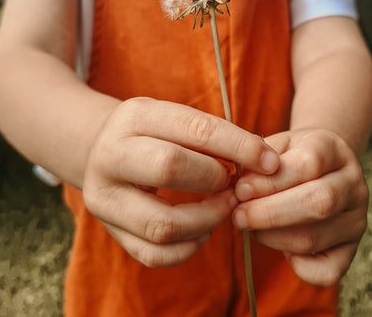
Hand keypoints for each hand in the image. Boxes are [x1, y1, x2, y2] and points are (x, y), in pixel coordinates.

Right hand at [82, 97, 279, 267]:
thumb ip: (213, 137)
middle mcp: (111, 155)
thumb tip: (263, 161)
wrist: (102, 151)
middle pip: (169, 169)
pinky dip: (190, 248)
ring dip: (207, 220)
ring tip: (225, 208)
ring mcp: (103, 197)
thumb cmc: (155, 134)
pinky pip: (155, 254)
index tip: (269, 161)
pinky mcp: (109, 230)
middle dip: (214, 179)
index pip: (195, 129)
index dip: (239, 147)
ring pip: (162, 224)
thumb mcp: (176, 120)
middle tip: (234, 185)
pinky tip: (204, 230)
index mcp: (135, 116)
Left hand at [232, 129, 367, 285]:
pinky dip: (299, 268)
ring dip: (273, 237)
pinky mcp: (351, 249)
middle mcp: (353, 183)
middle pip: (319, 203)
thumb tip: (243, 189)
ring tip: (250, 226)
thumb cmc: (287, 156)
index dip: (271, 181)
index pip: (309, 164)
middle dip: (270, 214)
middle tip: (238, 216)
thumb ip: (258, 161)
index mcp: (334, 149)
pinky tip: (280, 248)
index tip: (241, 189)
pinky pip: (328, 271)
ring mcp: (357, 218)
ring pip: (315, 238)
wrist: (318, 166)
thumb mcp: (273, 146)